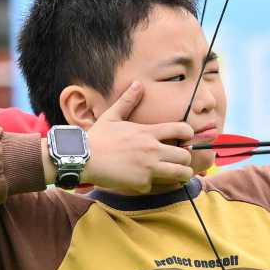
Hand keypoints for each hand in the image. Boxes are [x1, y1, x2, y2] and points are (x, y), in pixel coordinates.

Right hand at [75, 82, 198, 193]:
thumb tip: (137, 84)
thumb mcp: (112, 116)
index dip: (188, 134)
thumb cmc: (97, 137)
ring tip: (176, 174)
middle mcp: (152, 150)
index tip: (185, 139)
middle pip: (186, 156)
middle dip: (185, 158)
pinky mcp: (141, 183)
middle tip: (179, 160)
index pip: (183, 130)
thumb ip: (128, 101)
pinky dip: (149, 184)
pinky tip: (139, 180)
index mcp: (149, 132)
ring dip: (181, 174)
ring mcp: (148, 167)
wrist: (81, 158)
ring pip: (181, 173)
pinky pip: (155, 185)